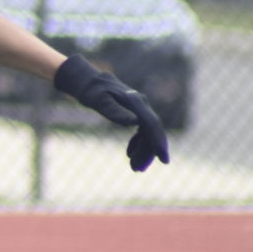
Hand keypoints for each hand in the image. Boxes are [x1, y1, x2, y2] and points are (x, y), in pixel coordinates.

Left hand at [55, 56, 170, 170]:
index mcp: (136, 103)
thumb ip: (115, 111)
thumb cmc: (92, 91)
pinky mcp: (135, 112)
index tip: (163, 159)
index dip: (157, 142)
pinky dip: (138, 143)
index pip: (151, 125)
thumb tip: (134, 122)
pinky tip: (130, 153)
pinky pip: (142, 130)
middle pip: (151, 131)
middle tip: (137, 170)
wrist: (89, 81)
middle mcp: (142, 105)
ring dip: (143, 150)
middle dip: (148, 152)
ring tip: (134, 167)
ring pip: (147, 133)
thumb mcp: (99, 101)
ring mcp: (139, 109)